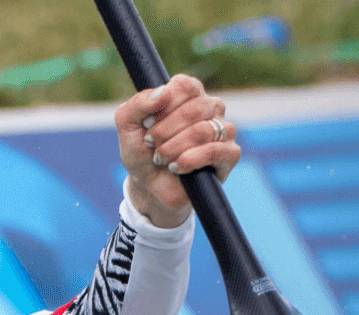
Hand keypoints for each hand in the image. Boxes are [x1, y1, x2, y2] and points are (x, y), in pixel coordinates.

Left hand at [115, 73, 241, 228]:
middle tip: (150, 144)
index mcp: (189, 94)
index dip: (164, 105)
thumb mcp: (127, 125)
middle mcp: (211, 107)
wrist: (149, 186)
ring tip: (160, 158)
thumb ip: (137, 104)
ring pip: (203, 131)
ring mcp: (224, 129)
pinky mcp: (230, 154)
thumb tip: (163, 92)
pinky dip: (188, 161)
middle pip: (194, 108)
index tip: (147, 123)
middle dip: (164, 131)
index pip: (185, 85)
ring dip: (173, 148)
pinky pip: (214, 151)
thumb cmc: (142, 151)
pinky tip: (176, 168)